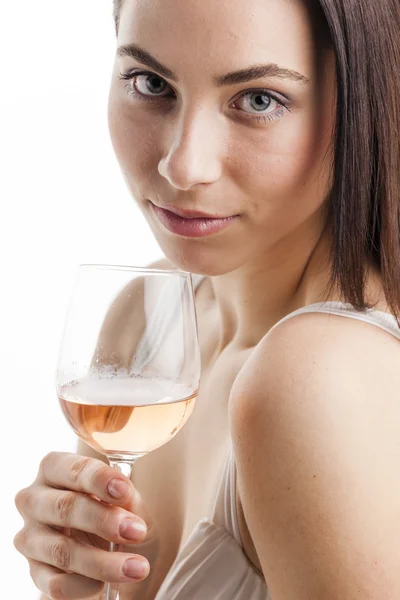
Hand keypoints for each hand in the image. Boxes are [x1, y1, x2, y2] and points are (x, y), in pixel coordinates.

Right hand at [14, 452, 152, 598]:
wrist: (107, 550)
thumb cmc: (115, 512)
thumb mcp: (127, 500)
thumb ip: (126, 496)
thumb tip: (124, 496)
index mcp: (55, 469)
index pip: (73, 469)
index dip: (99, 479)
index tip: (124, 491)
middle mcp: (34, 499)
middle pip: (64, 507)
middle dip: (103, 520)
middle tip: (136, 532)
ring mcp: (30, 537)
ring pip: (62, 550)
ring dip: (103, 562)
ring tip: (136, 567)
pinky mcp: (34, 572)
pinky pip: (56, 584)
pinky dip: (85, 586)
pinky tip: (107, 585)